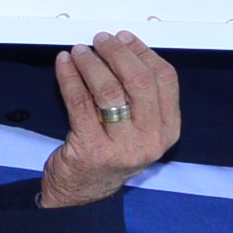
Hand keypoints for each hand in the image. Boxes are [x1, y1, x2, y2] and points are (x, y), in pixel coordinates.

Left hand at [38, 32, 182, 207]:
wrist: (84, 192)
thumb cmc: (110, 152)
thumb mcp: (139, 128)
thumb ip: (139, 96)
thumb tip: (123, 48)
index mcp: (168, 130)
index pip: (165, 80)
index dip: (143, 53)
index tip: (124, 39)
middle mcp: (150, 140)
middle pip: (139, 82)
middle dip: (117, 54)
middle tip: (100, 41)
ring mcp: (121, 147)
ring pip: (109, 90)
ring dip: (91, 63)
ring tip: (80, 51)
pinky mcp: (91, 149)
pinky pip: (79, 102)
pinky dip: (69, 77)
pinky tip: (64, 64)